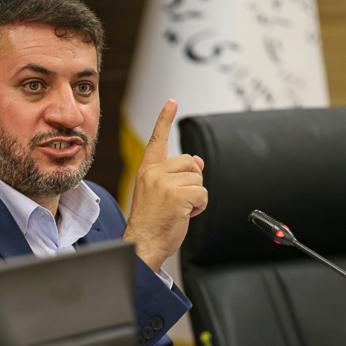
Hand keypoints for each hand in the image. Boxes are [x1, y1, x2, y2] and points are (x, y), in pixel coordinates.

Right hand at [123, 100, 207, 271]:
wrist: (142, 244)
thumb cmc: (150, 222)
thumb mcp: (160, 194)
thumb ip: (176, 175)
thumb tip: (199, 162)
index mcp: (147, 170)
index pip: (157, 140)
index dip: (164, 119)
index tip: (171, 102)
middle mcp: (154, 173)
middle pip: (190, 162)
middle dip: (193, 181)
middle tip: (179, 200)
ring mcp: (164, 183)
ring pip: (198, 179)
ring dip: (196, 197)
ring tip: (179, 209)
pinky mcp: (177, 195)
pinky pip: (202, 194)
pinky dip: (199, 207)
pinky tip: (185, 214)